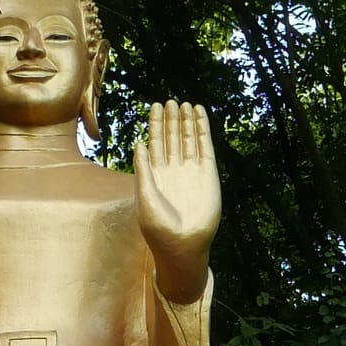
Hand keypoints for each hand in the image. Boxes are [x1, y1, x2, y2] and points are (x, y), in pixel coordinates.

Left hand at [133, 100, 219, 296]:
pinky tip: (199, 114)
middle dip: (170, 120)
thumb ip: (142, 169)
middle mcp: (173, 170)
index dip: (154, 125)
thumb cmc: (159, 226)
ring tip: (184, 103)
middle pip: (171, 137)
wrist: (183, 244)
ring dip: (185, 122)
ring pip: (188, 139)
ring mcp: (191, 170)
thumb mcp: (144, 196)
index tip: (154, 106)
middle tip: (169, 101)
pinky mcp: (208, 173)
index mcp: (155, 174)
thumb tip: (138, 143)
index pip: (154, 143)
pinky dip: (202, 129)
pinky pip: (204, 146)